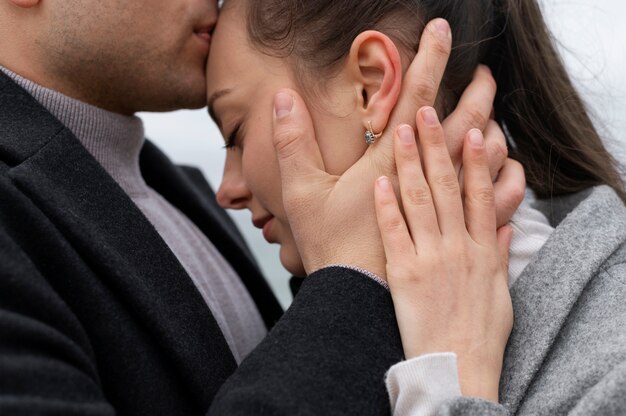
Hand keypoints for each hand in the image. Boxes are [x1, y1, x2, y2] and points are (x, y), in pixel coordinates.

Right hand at [272, 18, 522, 275]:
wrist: (359, 303)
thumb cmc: (331, 250)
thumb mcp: (301, 195)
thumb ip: (291, 143)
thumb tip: (284, 98)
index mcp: (391, 163)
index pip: (417, 99)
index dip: (430, 60)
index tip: (442, 31)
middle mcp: (427, 182)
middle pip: (464, 126)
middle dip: (478, 94)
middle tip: (486, 74)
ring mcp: (447, 210)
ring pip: (485, 162)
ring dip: (492, 134)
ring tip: (495, 120)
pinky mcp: (459, 237)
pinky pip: (496, 204)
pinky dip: (503, 182)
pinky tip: (507, 174)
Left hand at [374, 111, 515, 401]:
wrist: (458, 364)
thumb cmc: (480, 331)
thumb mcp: (499, 290)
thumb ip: (499, 253)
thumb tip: (503, 225)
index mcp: (482, 248)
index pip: (479, 194)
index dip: (476, 160)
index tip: (471, 129)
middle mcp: (458, 246)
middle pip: (447, 187)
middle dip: (437, 147)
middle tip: (428, 112)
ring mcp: (430, 257)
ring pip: (420, 201)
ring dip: (410, 164)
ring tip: (402, 131)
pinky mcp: (403, 273)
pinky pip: (394, 233)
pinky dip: (387, 206)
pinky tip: (379, 181)